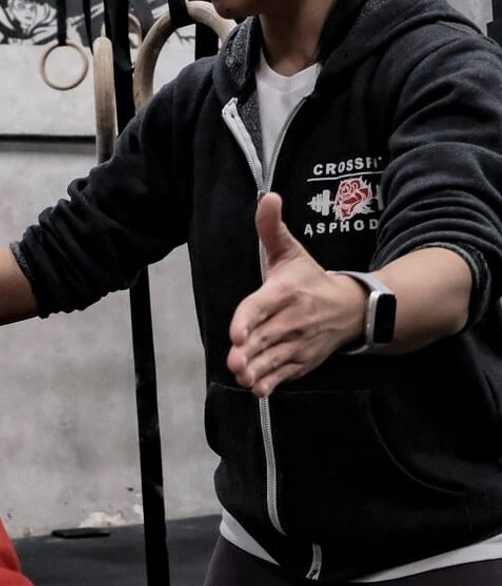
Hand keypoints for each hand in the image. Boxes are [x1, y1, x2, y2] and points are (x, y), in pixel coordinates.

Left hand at [226, 193, 366, 395]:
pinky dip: (273, 383)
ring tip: (242, 375)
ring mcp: (298, 343)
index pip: (262, 306)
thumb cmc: (310, 279)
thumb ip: (271, 227)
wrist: (350, 309)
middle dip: (250, 350)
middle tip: (235, 360)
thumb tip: (266, 196)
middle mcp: (293, 319)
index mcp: (286, 292)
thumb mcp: (290, 251)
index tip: (237, 333)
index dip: (248, 320)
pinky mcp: (301, 361)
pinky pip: (285, 374)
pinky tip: (259, 389)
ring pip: (274, 358)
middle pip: (266, 336)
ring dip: (258, 369)